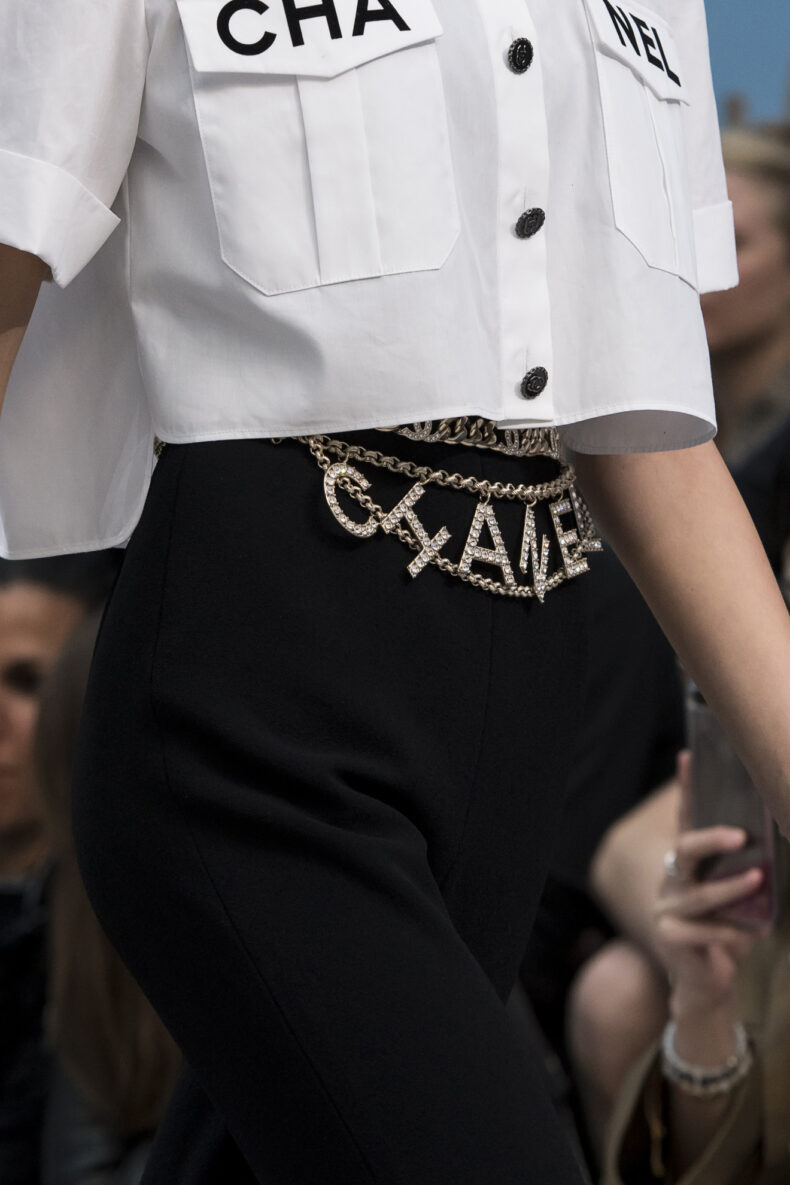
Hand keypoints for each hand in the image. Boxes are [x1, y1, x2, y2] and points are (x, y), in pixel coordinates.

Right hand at [654, 752, 765, 1019]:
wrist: (710, 983)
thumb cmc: (731, 934)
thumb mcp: (745, 900)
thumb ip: (752, 875)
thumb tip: (775, 844)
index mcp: (690, 865)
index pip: (688, 820)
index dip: (687, 789)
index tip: (688, 756)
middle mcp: (673, 879)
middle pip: (685, 849)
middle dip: (712, 839)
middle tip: (741, 835)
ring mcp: (667, 907)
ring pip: (698, 893)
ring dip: (729, 888)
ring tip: (757, 880)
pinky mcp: (669, 935)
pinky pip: (700, 929)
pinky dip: (724, 931)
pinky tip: (740, 936)